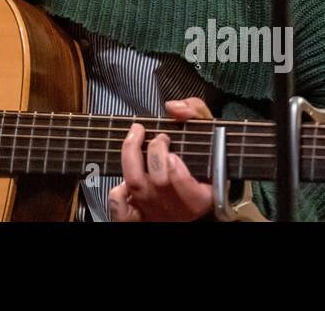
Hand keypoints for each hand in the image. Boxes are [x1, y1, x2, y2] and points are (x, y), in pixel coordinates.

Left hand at [108, 97, 214, 221]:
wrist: (193, 192)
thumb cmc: (202, 161)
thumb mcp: (207, 132)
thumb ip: (195, 113)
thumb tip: (174, 108)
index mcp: (201, 195)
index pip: (184, 184)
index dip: (174, 165)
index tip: (172, 149)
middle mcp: (177, 208)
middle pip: (157, 181)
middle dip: (155, 152)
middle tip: (160, 139)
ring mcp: (155, 211)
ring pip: (135, 186)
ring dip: (131, 156)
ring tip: (136, 137)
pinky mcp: (138, 216)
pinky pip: (122, 211)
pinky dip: (117, 195)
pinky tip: (123, 182)